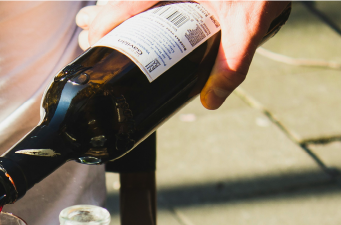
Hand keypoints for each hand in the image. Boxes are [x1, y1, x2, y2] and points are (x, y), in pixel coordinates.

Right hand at [75, 0, 290, 108]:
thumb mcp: (251, 22)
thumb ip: (233, 62)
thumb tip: (211, 100)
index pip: (129, 1)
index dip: (105, 21)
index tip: (91, 40)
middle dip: (103, 16)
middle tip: (89, 39)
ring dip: (117, 8)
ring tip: (99, 28)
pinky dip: (137, 6)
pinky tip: (135, 19)